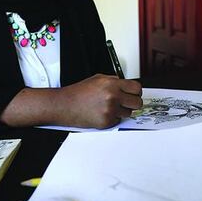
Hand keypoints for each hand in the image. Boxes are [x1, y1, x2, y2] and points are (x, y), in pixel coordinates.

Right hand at [0, 74, 141, 128]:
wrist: (64, 105)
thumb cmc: (78, 93)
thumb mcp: (97, 79)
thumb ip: (114, 80)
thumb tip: (126, 85)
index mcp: (112, 84)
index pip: (137, 88)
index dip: (136, 91)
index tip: (134, 93)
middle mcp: (113, 96)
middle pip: (137, 102)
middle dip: (133, 102)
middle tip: (126, 102)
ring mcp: (110, 110)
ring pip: (128, 113)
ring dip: (122, 111)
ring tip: (109, 107)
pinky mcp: (106, 122)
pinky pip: (118, 121)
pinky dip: (113, 118)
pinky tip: (102, 113)